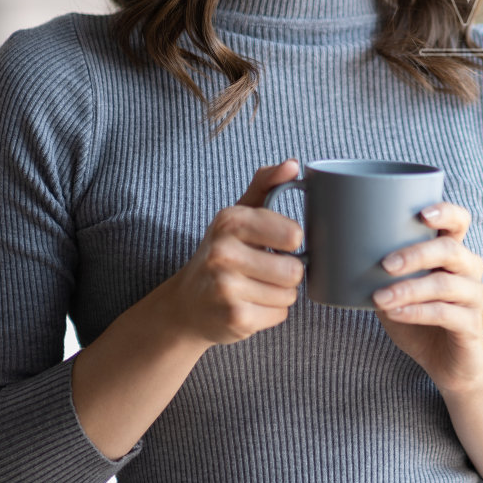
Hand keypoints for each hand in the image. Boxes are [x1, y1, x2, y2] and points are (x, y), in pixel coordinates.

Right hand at [163, 160, 306, 346]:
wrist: (187, 304)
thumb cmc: (221, 254)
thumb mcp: (238, 215)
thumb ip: (266, 185)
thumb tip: (293, 164)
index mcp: (229, 221)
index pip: (293, 234)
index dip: (290, 242)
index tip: (274, 243)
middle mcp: (223, 253)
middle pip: (294, 269)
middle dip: (286, 273)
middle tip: (263, 271)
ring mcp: (226, 288)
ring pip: (289, 293)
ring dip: (279, 294)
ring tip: (254, 288)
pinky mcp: (234, 318)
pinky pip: (280, 314)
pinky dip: (270, 313)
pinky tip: (249, 305)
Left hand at [371, 201, 482, 391]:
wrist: (449, 364)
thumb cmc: (421, 320)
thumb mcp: (400, 292)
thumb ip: (385, 274)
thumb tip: (342, 254)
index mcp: (454, 254)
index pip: (459, 221)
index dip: (445, 212)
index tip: (420, 214)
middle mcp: (469, 270)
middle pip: (449, 250)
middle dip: (414, 254)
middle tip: (384, 264)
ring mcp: (474, 297)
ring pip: (444, 285)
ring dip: (408, 289)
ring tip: (380, 298)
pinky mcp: (472, 325)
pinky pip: (444, 314)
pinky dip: (416, 312)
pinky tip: (394, 313)